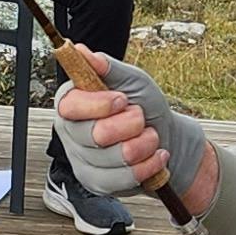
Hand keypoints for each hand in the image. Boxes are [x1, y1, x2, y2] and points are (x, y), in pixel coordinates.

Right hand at [55, 55, 211, 204]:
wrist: (166, 138)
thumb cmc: (144, 105)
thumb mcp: (131, 80)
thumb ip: (106, 67)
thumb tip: (81, 51)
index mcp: (72, 102)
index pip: (69, 105)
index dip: (98, 105)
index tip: (122, 100)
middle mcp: (70, 132)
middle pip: (94, 134)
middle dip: (130, 125)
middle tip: (140, 118)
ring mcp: (81, 160)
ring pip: (114, 157)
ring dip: (143, 145)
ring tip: (150, 137)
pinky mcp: (96, 183)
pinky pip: (122, 178)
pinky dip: (147, 166)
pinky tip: (153, 156)